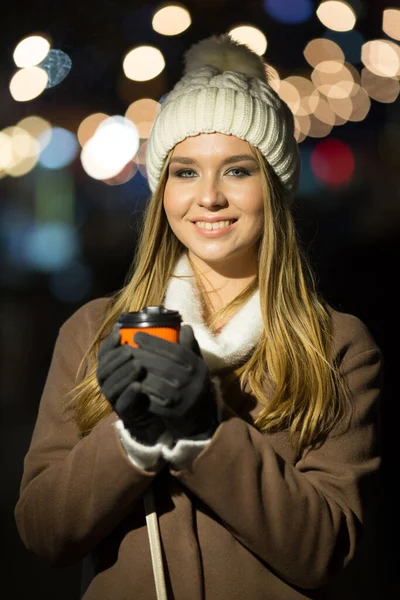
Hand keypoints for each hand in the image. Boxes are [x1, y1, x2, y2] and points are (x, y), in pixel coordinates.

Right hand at [96, 324, 165, 444]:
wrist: (162, 410)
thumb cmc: (160, 381)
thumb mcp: (164, 362)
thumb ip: (172, 347)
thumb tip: (185, 327)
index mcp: (115, 367)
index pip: (105, 353)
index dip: (109, 342)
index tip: (119, 332)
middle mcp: (111, 381)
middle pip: (104, 368)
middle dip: (116, 358)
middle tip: (130, 351)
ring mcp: (116, 397)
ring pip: (110, 384)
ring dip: (123, 374)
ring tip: (138, 366)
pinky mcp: (124, 411)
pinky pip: (121, 402)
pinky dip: (128, 393)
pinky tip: (138, 386)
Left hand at [131, 325, 218, 439]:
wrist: (197, 416)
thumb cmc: (191, 382)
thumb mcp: (195, 364)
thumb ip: (189, 346)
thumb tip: (184, 326)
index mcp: (198, 367)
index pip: (175, 351)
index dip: (155, 343)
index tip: (137, 336)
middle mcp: (194, 382)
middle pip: (163, 366)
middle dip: (141, 356)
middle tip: (125, 349)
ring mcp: (183, 399)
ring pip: (155, 383)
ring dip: (137, 373)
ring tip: (125, 365)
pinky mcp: (172, 413)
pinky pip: (151, 400)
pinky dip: (139, 391)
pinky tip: (130, 382)